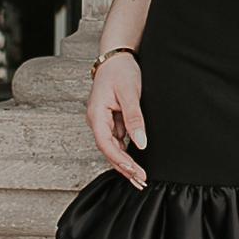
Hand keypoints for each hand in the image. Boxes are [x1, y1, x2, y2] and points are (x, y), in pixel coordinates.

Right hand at [86, 50, 148, 186]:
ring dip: (126, 163)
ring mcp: (104, 122)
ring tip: (140, 177)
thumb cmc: (120, 72)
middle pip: (109, 150)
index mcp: (96, 115)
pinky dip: (127, 152)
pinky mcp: (111, 121)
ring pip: (114, 148)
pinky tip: (136, 162)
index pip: (106, 144)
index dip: (120, 160)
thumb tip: (141, 143)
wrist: (116, 58)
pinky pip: (118, 141)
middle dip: (124, 167)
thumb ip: (134, 118)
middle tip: (141, 181)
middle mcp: (97, 121)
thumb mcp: (129, 94)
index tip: (134, 171)